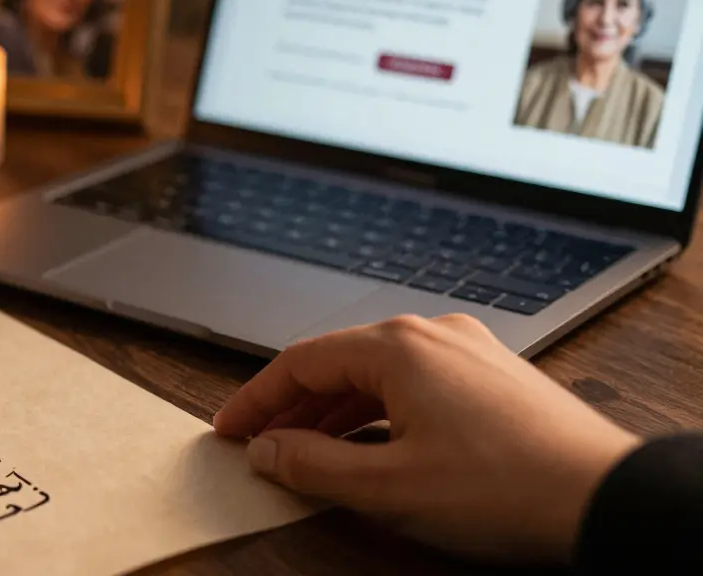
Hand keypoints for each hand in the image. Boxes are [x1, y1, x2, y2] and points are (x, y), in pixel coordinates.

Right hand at [213, 314, 640, 562]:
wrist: (605, 498)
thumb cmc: (504, 488)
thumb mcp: (388, 486)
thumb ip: (312, 466)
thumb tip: (266, 450)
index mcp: (397, 346)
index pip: (300, 361)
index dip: (256, 400)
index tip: (229, 429)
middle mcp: (430, 333)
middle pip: (336, 362)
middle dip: (291, 407)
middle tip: (257, 444)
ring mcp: (466, 350)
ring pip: (375, 373)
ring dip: (333, 412)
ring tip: (305, 453)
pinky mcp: (490, 375)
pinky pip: (413, 384)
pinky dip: (376, 412)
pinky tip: (368, 445)